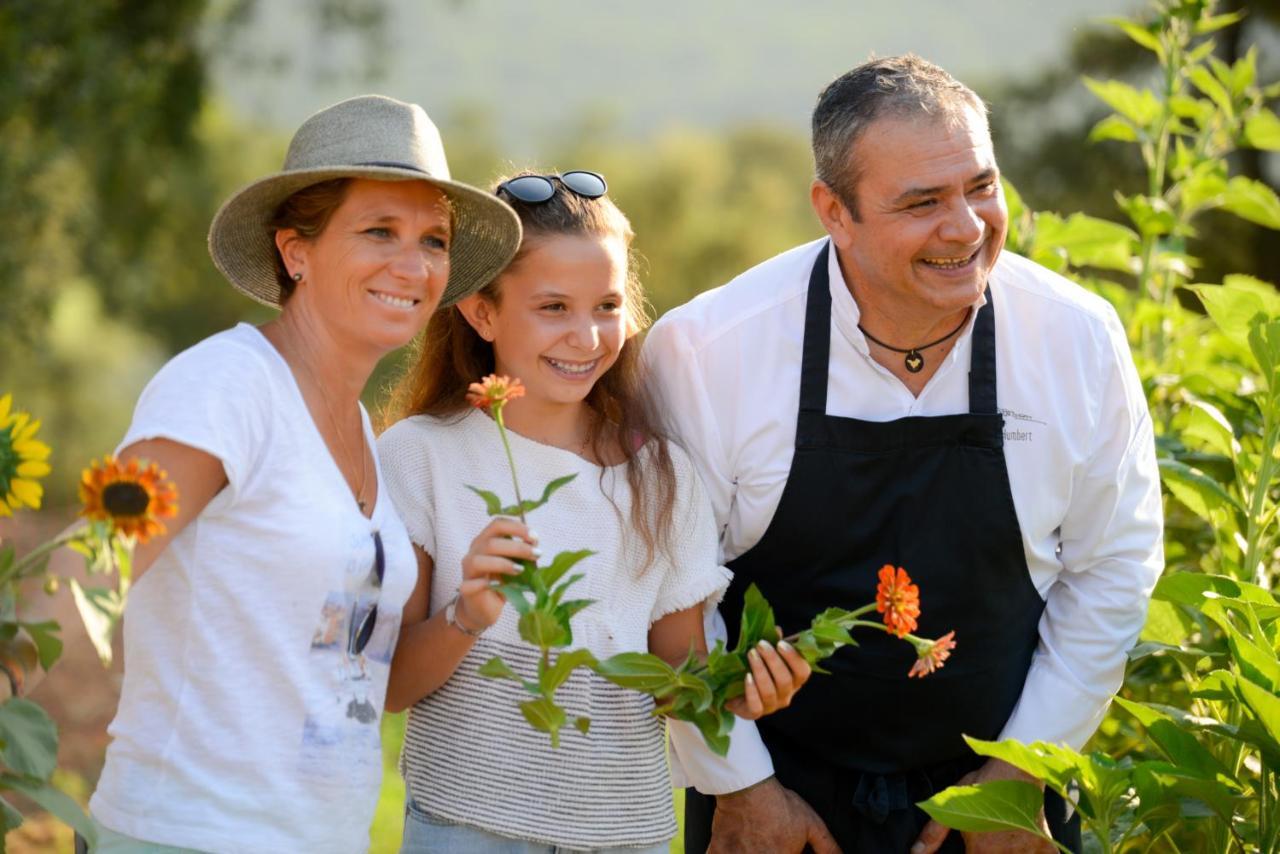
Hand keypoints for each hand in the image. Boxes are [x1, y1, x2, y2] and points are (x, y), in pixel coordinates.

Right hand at [456, 517, 537, 631]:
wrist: (483, 608)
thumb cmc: (500, 582)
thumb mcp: (513, 565)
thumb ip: (521, 554)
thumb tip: (535, 546)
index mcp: (485, 541)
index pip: (498, 525)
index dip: (517, 528)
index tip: (535, 537)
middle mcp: (474, 552)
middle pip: (491, 542)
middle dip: (517, 547)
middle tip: (536, 555)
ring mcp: (468, 571)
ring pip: (479, 560)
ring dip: (503, 564)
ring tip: (521, 570)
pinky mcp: (466, 589)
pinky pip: (470, 585)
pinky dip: (483, 584)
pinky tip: (496, 585)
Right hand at [710, 776, 840, 853]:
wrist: (747, 788)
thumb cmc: (780, 806)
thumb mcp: (811, 825)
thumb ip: (827, 847)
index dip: (787, 853)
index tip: (781, 848)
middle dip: (763, 851)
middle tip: (765, 842)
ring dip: (746, 853)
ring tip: (753, 843)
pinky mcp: (718, 852)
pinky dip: (721, 853)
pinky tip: (733, 846)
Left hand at [726, 629, 812, 719]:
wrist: (735, 689)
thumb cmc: (757, 669)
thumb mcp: (766, 655)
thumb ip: (774, 643)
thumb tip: (777, 630)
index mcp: (794, 681)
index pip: (803, 672)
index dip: (794, 658)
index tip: (780, 644)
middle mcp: (786, 695)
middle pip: (785, 680)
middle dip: (773, 661)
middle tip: (760, 645)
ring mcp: (771, 706)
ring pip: (770, 691)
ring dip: (760, 670)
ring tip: (751, 654)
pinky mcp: (754, 713)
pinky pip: (756, 705)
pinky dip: (752, 690)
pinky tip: (747, 677)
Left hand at [912, 759, 1055, 853]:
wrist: (1019, 768)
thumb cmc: (983, 786)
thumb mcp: (953, 802)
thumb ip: (934, 831)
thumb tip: (916, 853)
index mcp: (981, 851)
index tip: (974, 848)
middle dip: (988, 853)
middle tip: (990, 840)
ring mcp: (1029, 853)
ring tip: (1003, 840)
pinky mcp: (1047, 848)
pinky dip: (1032, 853)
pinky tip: (1022, 844)